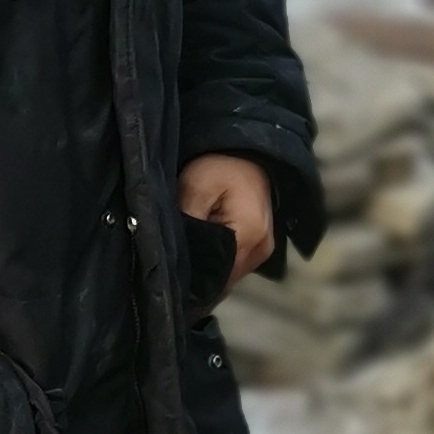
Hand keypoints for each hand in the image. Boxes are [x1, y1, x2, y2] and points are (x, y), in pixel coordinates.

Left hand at [178, 152, 275, 289]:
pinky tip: (203, 249)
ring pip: (229, 274)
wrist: (247, 152)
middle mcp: (260, 251)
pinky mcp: (260, 245)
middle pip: (224, 280)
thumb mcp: (194, 188)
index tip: (170, 278)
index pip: (216, 279)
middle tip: (173, 266)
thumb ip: (186, 225)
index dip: (192, 281)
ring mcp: (263, 250)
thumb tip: (175, 260)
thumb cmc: (220, 167)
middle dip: (199, 276)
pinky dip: (218, 259)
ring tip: (187, 255)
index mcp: (247, 239)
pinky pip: (235, 263)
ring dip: (209, 267)